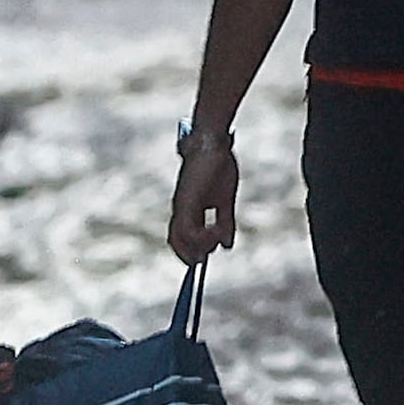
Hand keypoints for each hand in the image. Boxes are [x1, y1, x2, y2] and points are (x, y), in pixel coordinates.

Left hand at [168, 130, 240, 264]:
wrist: (213, 143)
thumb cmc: (218, 166)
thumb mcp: (225, 200)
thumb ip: (225, 222)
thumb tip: (228, 245)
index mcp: (188, 208)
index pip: (181, 237)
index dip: (190, 250)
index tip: (203, 260)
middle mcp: (180, 208)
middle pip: (176, 241)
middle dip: (189, 255)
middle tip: (204, 261)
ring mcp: (181, 204)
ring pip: (180, 238)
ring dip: (198, 246)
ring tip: (216, 241)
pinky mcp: (186, 200)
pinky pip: (187, 228)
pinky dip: (201, 236)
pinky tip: (217, 232)